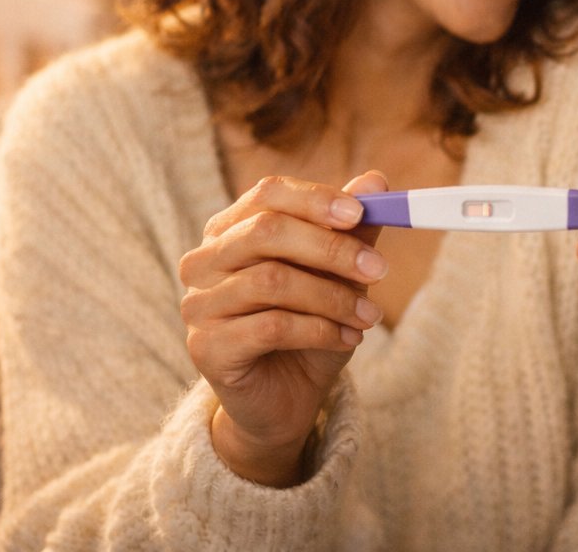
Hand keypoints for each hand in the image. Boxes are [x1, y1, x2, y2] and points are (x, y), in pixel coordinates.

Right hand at [178, 171, 388, 485]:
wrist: (287, 398)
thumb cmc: (309, 326)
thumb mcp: (337, 275)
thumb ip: (351, 229)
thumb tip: (375, 180)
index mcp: (230, 229)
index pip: (267, 194)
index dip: (316, 199)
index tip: (362, 213)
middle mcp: (204, 261)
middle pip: (266, 232)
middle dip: (331, 248)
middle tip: (379, 268)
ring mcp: (198, 305)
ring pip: (272, 281)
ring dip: (333, 297)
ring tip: (369, 315)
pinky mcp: (206, 348)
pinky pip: (270, 327)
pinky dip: (320, 330)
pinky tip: (349, 340)